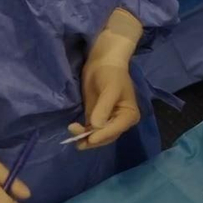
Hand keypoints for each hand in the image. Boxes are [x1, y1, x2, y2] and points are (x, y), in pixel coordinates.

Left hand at [71, 9, 142, 148]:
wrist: (102, 63)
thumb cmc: (110, 74)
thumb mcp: (110, 89)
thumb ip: (104, 108)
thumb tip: (96, 126)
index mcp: (129, 115)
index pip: (116, 129)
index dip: (103, 135)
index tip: (90, 139)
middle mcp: (120, 122)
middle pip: (107, 136)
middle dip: (93, 138)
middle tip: (78, 140)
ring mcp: (108, 121)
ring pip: (97, 135)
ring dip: (85, 137)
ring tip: (73, 132)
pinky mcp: (96, 117)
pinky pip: (90, 129)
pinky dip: (83, 132)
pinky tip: (74, 130)